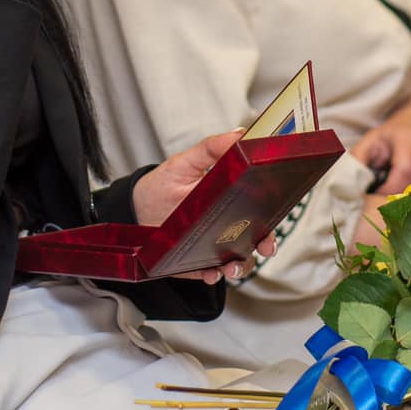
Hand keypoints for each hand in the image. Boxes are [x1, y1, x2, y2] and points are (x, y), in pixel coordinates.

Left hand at [132, 131, 278, 284]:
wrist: (135, 208)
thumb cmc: (163, 183)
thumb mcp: (186, 162)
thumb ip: (211, 148)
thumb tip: (240, 134)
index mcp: (229, 202)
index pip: (258, 212)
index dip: (271, 217)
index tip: (276, 218)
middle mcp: (224, 227)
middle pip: (254, 239)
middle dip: (264, 246)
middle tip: (265, 247)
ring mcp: (210, 247)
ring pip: (235, 261)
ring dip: (239, 266)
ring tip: (233, 266)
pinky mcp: (193, 263)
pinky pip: (208, 273)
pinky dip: (212, 275)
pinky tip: (211, 272)